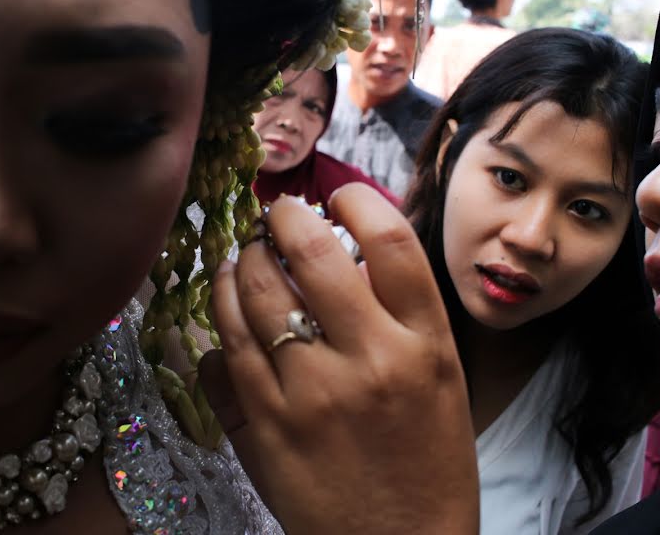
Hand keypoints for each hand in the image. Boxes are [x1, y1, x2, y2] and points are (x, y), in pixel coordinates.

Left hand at [199, 183, 478, 533]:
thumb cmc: (428, 462)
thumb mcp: (439, 379)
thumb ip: (401, 314)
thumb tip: (344, 252)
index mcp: (426, 343)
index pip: (390, 240)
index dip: (355, 200)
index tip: (336, 195)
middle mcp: (370, 360)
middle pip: (310, 253)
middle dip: (281, 217)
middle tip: (273, 214)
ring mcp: (311, 394)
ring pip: (254, 294)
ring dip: (239, 261)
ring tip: (241, 257)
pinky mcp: (265, 427)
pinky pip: (224, 351)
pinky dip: (220, 317)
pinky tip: (225, 308)